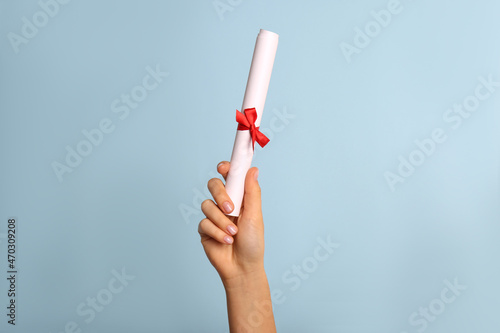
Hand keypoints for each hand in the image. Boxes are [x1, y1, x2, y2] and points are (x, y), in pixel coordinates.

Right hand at [198, 161, 264, 286]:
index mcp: (240, 198)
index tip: (223, 167)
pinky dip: (216, 232)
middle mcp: (225, 204)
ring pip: (207, 205)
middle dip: (220, 195)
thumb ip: (252, 192)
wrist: (242, 268)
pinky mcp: (205, 229)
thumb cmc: (252, 243)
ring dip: (221, 221)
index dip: (225, 168)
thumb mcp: (255, 216)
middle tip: (230, 208)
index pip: (230, 177)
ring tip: (233, 233)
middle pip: (213, 185)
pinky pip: (204, 223)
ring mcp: (214, 216)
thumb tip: (253, 170)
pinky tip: (226, 241)